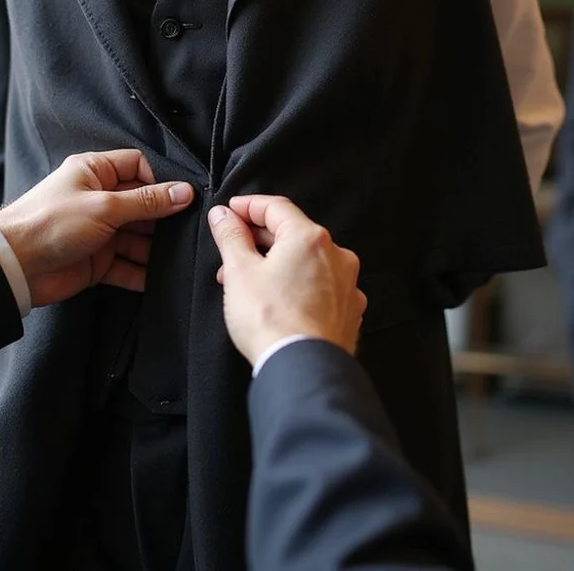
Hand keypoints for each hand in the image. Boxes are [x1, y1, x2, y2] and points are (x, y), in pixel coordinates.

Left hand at [0, 150, 194, 304]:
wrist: (14, 266)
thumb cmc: (51, 223)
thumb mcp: (105, 206)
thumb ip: (147, 202)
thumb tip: (185, 192)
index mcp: (95, 172)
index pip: (138, 165)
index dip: (160, 180)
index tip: (183, 197)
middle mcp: (99, 199)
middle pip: (144, 204)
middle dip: (165, 219)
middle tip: (190, 230)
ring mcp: (100, 231)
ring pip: (139, 238)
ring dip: (157, 249)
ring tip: (179, 257)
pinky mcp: (98, 261)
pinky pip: (127, 266)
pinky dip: (142, 273)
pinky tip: (160, 280)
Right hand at [207, 195, 366, 365]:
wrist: (302, 367)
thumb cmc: (272, 320)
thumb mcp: (239, 271)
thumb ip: (231, 237)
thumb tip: (224, 216)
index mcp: (310, 238)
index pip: (276, 207)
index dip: (249, 206)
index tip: (231, 212)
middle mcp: (336, 256)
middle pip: (293, 234)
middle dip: (259, 240)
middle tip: (232, 250)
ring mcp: (347, 284)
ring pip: (307, 262)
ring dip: (278, 264)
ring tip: (248, 282)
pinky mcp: (349, 310)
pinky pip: (320, 286)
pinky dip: (299, 285)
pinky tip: (279, 300)